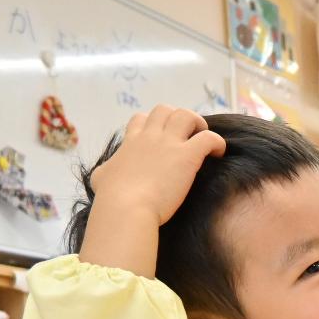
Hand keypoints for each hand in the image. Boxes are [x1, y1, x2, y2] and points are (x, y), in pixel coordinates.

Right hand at [87, 106, 224, 229]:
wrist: (126, 208)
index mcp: (131, 142)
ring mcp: (168, 144)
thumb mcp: (101, 178)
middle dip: (178, 119)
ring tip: (204, 142)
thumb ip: (106, 170)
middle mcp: (149, 137)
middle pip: (164, 110)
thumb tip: (103, 173)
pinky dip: (217, 142)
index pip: (142, 119)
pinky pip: (209, 138)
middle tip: (188, 138)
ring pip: (186, 115)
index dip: (154, 125)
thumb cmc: (112, 197)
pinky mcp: (187, 156)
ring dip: (199, 124)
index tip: (162, 139)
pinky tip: (218, 154)